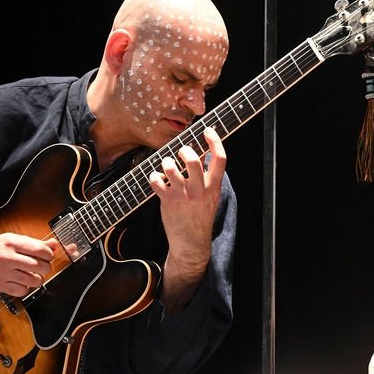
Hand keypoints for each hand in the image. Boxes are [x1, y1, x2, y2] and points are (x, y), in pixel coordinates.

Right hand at [0, 232, 58, 297]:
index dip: (49, 255)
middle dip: (46, 267)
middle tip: (43, 267)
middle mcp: (7, 257)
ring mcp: (2, 272)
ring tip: (35, 275)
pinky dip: (26, 288)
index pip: (39, 250)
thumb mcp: (14, 239)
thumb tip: (54, 245)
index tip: (48, 256)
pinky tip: (23, 282)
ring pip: (32, 280)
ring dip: (38, 279)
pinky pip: (21, 291)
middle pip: (38, 266)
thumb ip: (35, 243)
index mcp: (12, 243)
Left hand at [148, 127, 225, 307]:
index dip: (214, 141)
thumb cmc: (200, 217)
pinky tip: (157, 179)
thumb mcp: (211, 197)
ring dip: (166, 162)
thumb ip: (208, 178)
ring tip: (166, 165)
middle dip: (184, 149)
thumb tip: (202, 155)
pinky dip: (153, 176)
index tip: (207, 130)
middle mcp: (200, 189)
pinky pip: (156, 181)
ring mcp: (183, 195)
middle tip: (180, 151)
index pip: (220, 158)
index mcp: (213, 186)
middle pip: (192, 159)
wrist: (192, 243)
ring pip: (171, 168)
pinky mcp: (168, 201)